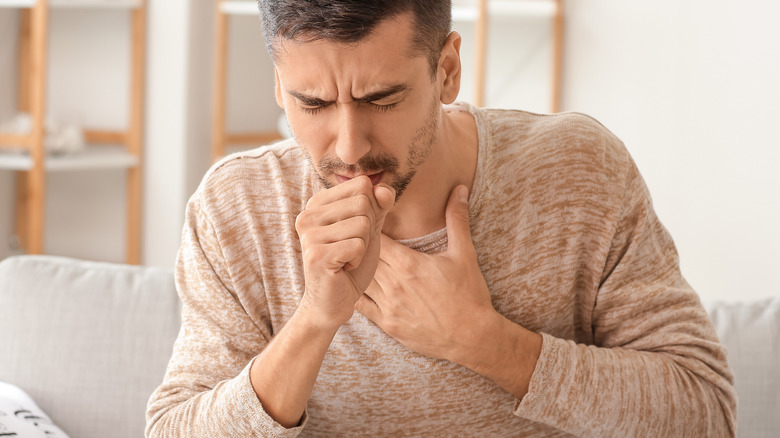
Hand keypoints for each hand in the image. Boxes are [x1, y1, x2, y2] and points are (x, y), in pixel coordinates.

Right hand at [296, 176, 394, 329]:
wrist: (334, 301)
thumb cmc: (351, 262)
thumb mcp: (370, 228)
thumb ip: (379, 204)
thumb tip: (384, 188)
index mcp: (317, 203)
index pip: (362, 185)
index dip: (371, 210)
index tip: (354, 231)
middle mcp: (307, 215)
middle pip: (363, 203)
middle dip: (368, 229)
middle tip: (350, 248)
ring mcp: (309, 234)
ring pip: (362, 224)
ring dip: (363, 246)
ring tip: (346, 258)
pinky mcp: (316, 254)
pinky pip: (358, 245)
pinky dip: (358, 259)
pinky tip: (343, 268)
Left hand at [355, 185, 496, 360]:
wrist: (473, 338)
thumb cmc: (470, 295)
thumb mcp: (464, 254)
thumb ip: (457, 219)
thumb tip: (459, 189)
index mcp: (408, 264)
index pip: (376, 237)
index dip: (370, 228)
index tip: (369, 221)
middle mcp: (393, 284)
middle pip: (364, 257)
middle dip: (361, 247)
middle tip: (357, 237)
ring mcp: (388, 306)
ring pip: (360, 280)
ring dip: (357, 270)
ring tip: (355, 260)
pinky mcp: (388, 325)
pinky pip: (362, 307)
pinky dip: (356, 294)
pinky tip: (356, 286)